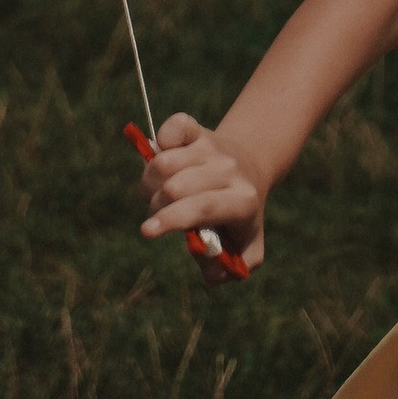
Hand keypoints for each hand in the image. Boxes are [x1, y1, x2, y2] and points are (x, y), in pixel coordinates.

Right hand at [137, 109, 265, 270]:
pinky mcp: (200, 130)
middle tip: (153, 219)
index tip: (147, 230)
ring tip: (154, 195)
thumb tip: (203, 255)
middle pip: (177, 186)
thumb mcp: (246, 252)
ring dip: (149, 183)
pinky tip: (160, 157)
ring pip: (165, 162)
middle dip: (155, 208)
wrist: (251, 171)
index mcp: (244, 202)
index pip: (204, 207)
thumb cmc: (240, 220)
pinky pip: (172, 128)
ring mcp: (213, 147)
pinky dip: (159, 143)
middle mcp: (230, 170)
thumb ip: (224, 270)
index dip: (172, 219)